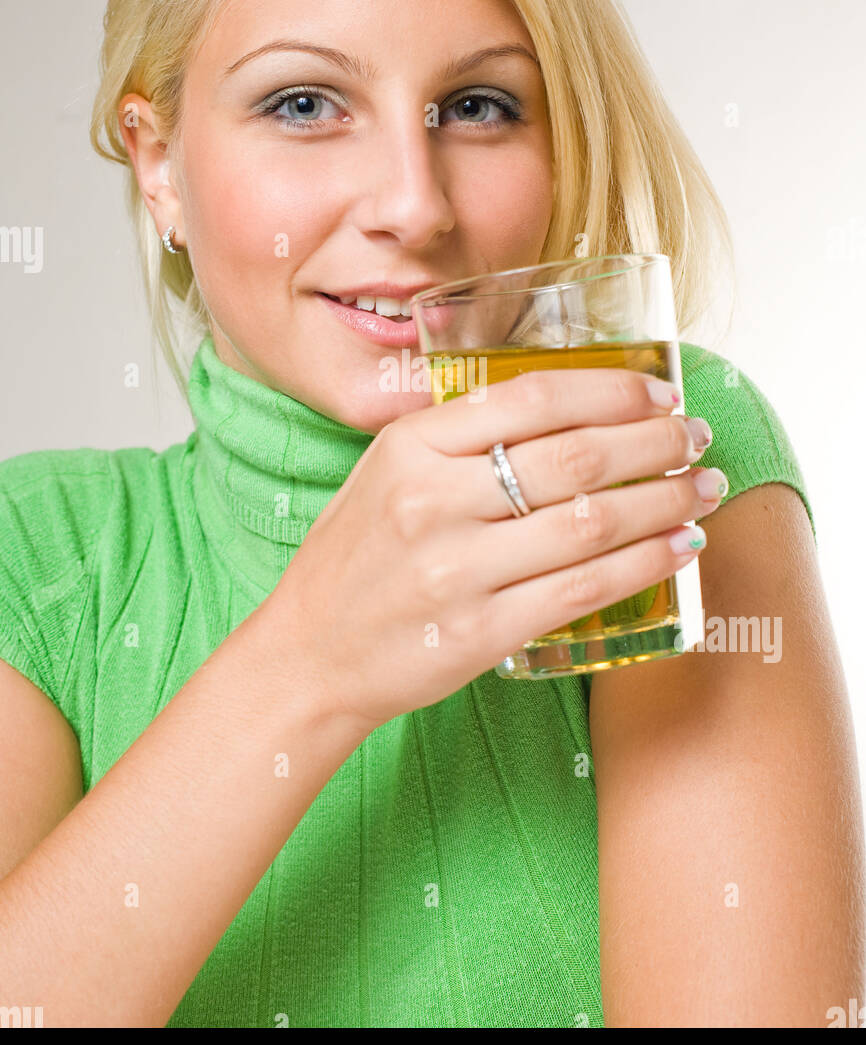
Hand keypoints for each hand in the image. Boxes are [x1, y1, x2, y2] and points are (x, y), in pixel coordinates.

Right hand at [267, 368, 723, 734]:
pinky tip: (678, 546)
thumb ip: (456, 436)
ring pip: (592, 523)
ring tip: (703, 487)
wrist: (308, 655)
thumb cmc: (354, 557)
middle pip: (575, 457)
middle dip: (654, 440)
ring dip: (665, 500)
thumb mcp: (384, 471)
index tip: (659, 391)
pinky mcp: (481, 634)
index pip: (531, 398)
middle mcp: (433, 502)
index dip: (611, 390)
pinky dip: (644, 564)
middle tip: (694, 435)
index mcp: (410, 447)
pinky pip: (584, 589)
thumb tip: (565, 405)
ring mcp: (458, 571)